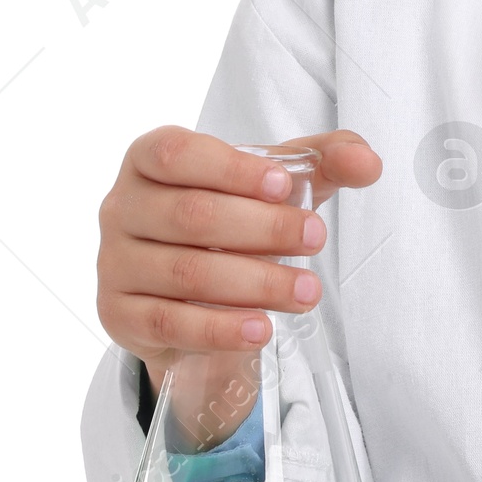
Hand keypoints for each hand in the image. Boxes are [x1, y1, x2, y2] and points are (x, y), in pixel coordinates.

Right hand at [96, 127, 382, 430]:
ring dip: (255, 283)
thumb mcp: (278, 181)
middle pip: (190, 215)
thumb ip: (324, 160)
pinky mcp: (118, 315)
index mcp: (150, 159)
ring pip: (186, 273)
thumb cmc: (234, 212)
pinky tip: (262, 328)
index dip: (229, 168)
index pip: (175, 153)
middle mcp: (121, 207)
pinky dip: (220, 328)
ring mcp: (113, 263)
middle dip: (262, 229)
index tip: (284, 186)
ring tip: (307, 291)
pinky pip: (169, 323)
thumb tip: (367, 163)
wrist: (193, 287)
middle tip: (315, 238)